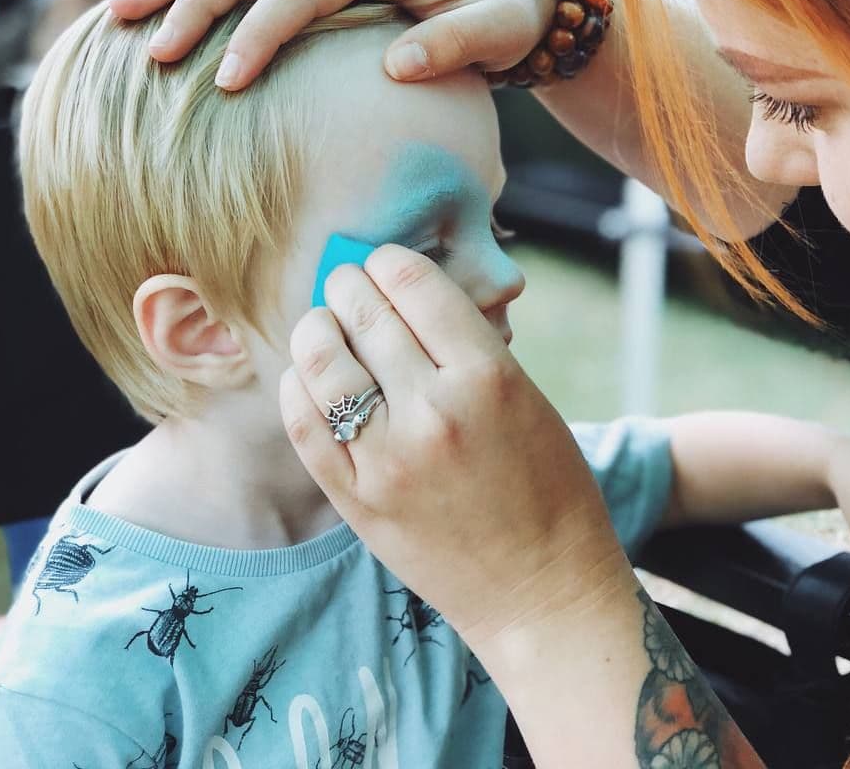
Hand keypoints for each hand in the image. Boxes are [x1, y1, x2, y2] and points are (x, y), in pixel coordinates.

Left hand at [279, 246, 631, 648]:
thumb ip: (469, 350)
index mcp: (489, 376)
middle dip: (348, 286)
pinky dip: (298, 389)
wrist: (543, 588)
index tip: (384, 263)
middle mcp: (434, 411)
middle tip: (346, 284)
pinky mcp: (358, 500)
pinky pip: (305, 426)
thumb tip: (404, 299)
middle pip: (364, 314)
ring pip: (323, 362)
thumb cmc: (550, 489)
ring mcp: (389, 458)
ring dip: (316, 330)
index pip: (415, 285)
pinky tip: (307, 379)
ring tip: (321, 327)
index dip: (391, 262)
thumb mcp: (529, 400)